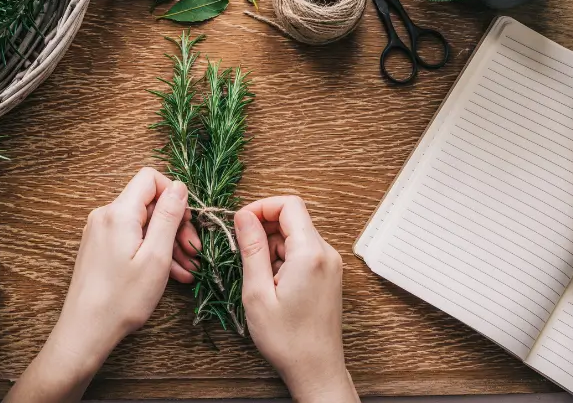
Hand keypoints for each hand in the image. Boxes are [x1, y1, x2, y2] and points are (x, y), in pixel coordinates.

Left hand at [4, 168, 195, 402]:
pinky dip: (151, 252)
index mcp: (119, 213)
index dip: (174, 194)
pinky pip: (132, 239)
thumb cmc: (122, 298)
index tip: (187, 222)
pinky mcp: (99, 248)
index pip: (150, 178)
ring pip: (143, 225)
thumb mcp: (155, 256)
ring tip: (187, 269)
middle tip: (194, 251)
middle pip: (148, 203)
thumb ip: (168, 216)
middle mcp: (105, 216)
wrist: (85, 330)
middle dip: (175, 224)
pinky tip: (171, 274)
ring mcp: (100, 232)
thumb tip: (179, 186)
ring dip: (167, 243)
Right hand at [234, 196, 357, 402]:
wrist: (316, 369)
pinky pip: (304, 252)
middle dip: (264, 228)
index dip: (261, 207)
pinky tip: (273, 283)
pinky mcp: (329, 275)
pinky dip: (283, 258)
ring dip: (273, 246)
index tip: (241, 223)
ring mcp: (330, 264)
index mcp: (310, 253)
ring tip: (259, 278)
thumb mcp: (257, 292)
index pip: (289, 204)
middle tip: (244, 254)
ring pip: (296, 235)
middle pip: (293, 218)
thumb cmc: (286, 339)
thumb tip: (243, 216)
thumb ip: (252, 248)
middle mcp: (327, 253)